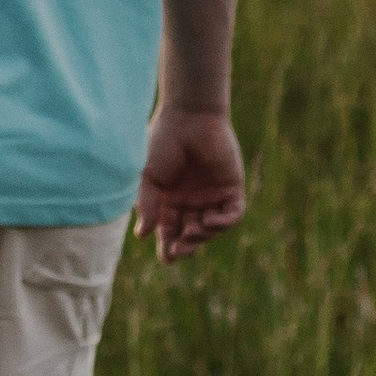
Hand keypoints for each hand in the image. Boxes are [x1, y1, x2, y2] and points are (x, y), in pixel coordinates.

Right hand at [134, 106, 245, 262]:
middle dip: (186, 247)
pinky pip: (232, 215)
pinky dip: (223, 223)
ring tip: (192, 230)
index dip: (168, 247)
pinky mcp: (231, 188)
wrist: (188, 117)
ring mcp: (212, 196)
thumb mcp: (149, 177)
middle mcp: (191, 202)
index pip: (170, 232)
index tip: (166, 257)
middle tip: (179, 251)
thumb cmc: (163, 143)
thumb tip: (143, 235)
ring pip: (211, 229)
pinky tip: (209, 221)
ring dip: (203, 236)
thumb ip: (148, 205)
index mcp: (169, 201)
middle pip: (191, 235)